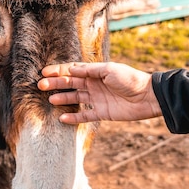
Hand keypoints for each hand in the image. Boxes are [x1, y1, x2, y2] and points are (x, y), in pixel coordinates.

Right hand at [37, 62, 161, 123]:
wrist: (147, 97)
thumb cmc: (130, 79)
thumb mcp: (109, 70)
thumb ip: (90, 70)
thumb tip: (71, 69)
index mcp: (95, 72)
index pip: (72, 70)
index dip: (58, 71)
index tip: (44, 73)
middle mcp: (94, 85)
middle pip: (71, 84)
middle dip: (56, 84)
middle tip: (40, 86)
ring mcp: (97, 99)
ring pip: (75, 99)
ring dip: (62, 99)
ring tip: (50, 100)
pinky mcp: (102, 113)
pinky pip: (85, 116)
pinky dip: (74, 118)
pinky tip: (62, 119)